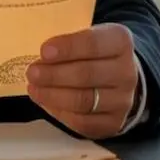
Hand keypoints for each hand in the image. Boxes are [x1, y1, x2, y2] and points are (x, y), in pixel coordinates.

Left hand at [25, 23, 138, 138]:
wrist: (119, 77)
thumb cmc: (95, 53)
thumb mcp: (88, 36)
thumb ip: (69, 43)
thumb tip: (41, 57)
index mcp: (121, 42)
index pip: (94, 44)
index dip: (68, 48)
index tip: (44, 51)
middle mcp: (127, 72)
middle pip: (86, 74)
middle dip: (54, 74)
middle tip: (32, 72)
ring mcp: (123, 100)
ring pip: (83, 101)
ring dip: (53, 95)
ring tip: (34, 88)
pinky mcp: (113, 123)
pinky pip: (82, 122)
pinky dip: (59, 112)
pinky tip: (45, 102)